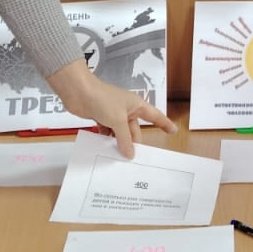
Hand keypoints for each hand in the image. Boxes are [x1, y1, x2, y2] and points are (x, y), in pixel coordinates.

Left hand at [46, 60, 175, 157]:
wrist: (79, 92)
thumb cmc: (103, 100)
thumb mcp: (118, 120)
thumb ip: (125, 139)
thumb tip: (130, 154)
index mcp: (136, 105)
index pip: (155, 116)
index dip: (164, 124)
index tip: (173, 131)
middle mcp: (127, 110)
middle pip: (135, 130)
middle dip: (134, 143)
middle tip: (132, 160)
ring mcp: (113, 114)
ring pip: (120, 133)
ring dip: (119, 143)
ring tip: (118, 159)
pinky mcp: (101, 117)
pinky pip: (108, 132)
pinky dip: (107, 140)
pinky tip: (104, 150)